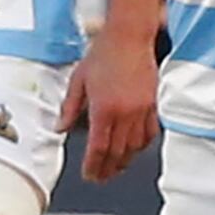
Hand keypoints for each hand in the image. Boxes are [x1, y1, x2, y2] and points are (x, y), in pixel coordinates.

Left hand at [62, 28, 160, 182]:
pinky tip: (134, 149)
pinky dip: (141, 145)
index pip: (98, 148)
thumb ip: (69, 108)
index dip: (93, 166)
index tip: (89, 175)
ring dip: (124, 161)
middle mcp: (125, 114)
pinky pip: (150, 133)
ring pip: (134, 147)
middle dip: (107, 169)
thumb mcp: (78, 81)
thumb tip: (60, 128)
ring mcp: (142, 110)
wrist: (129, 37)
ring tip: (115, 168)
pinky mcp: (153, 105)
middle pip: (117, 153)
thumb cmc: (103, 54)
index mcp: (104, 109)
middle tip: (100, 177)